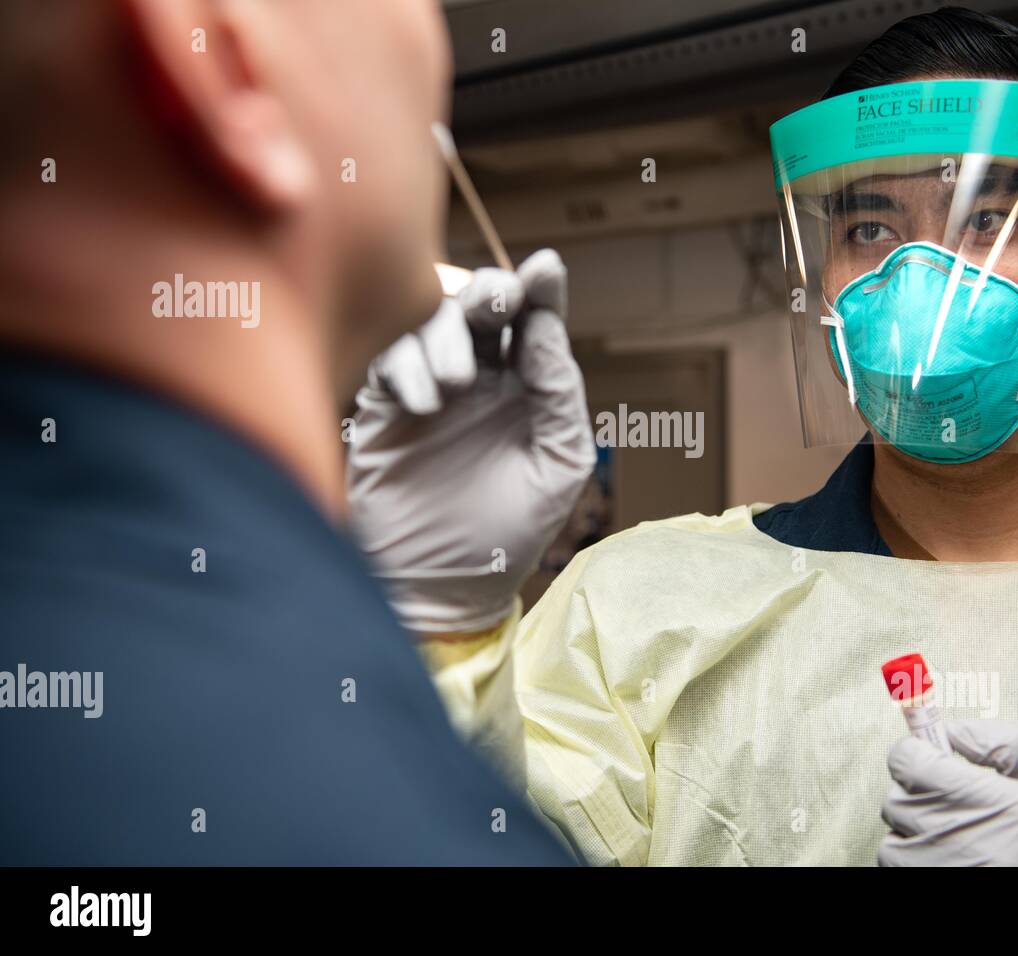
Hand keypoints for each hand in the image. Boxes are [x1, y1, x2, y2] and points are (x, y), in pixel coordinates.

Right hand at [347, 249, 595, 634]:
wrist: (441, 585)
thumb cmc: (508, 532)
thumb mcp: (558, 466)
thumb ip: (559, 396)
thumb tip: (543, 327)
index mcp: (526, 387)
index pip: (535, 323)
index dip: (542, 289)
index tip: (547, 268)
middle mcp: (479, 378)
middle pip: (481, 306)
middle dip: (489, 292)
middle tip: (497, 299)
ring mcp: (429, 387)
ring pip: (432, 324)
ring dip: (448, 338)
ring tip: (457, 385)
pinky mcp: (383, 405)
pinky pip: (390, 359)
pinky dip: (408, 369)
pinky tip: (424, 404)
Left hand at [879, 718, 1017, 865]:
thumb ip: (1008, 744)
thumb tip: (950, 731)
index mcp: (1001, 808)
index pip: (912, 763)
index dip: (915, 751)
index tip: (928, 753)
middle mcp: (968, 845)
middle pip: (897, 799)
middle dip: (916, 789)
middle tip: (946, 794)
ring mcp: (948, 875)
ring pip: (893, 841)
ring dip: (914, 830)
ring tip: (955, 832)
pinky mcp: (937, 894)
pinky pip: (901, 870)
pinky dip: (918, 860)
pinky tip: (953, 857)